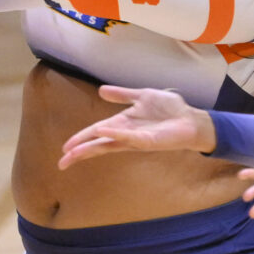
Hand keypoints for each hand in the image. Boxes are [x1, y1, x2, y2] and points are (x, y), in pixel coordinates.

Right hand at [58, 86, 215, 166]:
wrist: (191, 118)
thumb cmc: (170, 110)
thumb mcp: (142, 96)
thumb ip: (122, 95)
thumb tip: (101, 91)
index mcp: (123, 124)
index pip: (96, 133)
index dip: (81, 139)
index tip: (65, 149)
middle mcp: (126, 134)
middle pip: (98, 145)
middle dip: (80, 152)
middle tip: (62, 162)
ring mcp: (136, 139)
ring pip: (109, 145)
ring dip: (91, 147)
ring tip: (73, 151)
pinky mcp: (148, 141)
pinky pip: (128, 138)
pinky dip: (114, 135)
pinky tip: (101, 132)